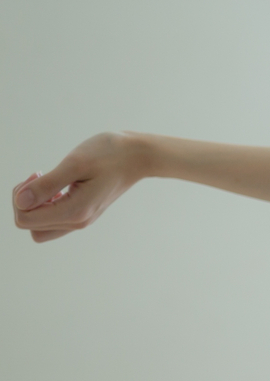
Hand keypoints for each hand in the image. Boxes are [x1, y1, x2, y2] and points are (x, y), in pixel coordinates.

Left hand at [13, 133, 150, 242]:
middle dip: (23, 202)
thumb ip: (46, 185)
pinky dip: (45, 205)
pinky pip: (52, 221)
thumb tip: (20, 202)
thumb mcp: (74, 164)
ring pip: (39, 226)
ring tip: (47, 181)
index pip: (25, 218)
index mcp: (75, 212)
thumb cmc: (109, 154)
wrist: (138, 156)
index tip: (38, 174)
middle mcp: (78, 222)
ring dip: (34, 205)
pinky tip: (56, 187)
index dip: (20, 196)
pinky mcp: (83, 214)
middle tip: (39, 177)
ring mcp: (81, 220)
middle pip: (29, 225)